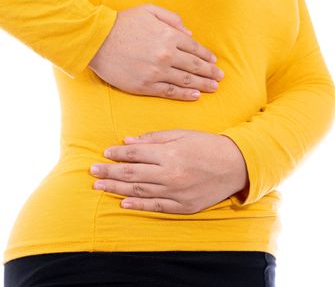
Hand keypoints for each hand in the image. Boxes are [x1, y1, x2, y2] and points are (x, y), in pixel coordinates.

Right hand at [88, 3, 224, 100]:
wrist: (95, 39)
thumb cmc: (122, 22)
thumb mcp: (149, 10)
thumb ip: (172, 19)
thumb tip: (190, 33)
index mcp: (169, 36)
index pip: (195, 48)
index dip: (207, 56)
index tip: (214, 62)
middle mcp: (166, 55)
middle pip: (195, 66)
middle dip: (210, 72)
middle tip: (220, 78)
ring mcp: (156, 72)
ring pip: (186, 80)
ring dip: (203, 85)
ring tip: (213, 88)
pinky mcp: (145, 85)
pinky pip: (170, 92)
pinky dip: (185, 95)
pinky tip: (196, 96)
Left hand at [89, 129, 247, 213]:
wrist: (236, 166)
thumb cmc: (209, 145)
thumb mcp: (183, 135)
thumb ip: (155, 139)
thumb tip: (128, 141)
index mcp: (169, 153)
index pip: (135, 154)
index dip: (118, 153)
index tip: (106, 153)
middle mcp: (169, 174)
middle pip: (132, 173)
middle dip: (110, 172)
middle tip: (92, 171)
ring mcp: (176, 192)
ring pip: (139, 191)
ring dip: (117, 188)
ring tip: (100, 186)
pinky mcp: (183, 206)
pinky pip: (156, 206)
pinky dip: (138, 205)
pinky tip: (123, 203)